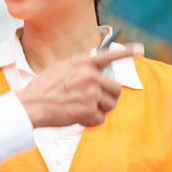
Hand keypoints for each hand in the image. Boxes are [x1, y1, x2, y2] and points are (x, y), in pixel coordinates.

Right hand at [15, 44, 142, 127]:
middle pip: (116, 89)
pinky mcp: (89, 108)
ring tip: (82, 110)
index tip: (141, 50)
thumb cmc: (43, 90)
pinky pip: (100, 119)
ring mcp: (91, 91)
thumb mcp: (61, 69)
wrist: (31, 105)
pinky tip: (77, 118)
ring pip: (110, 105)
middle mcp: (90, 75)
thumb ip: (80, 70)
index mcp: (82, 63)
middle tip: (94, 103)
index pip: (109, 55)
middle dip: (108, 99)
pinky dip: (91, 122)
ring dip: (99, 111)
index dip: (127, 52)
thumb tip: (94, 76)